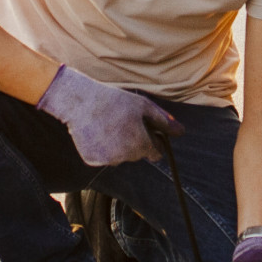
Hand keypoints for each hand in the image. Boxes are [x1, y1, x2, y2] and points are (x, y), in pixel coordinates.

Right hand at [37, 63, 179, 167]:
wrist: (80, 101)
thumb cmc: (115, 101)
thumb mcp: (143, 106)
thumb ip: (164, 122)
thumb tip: (181, 132)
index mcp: (140, 145)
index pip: (155, 154)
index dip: (152, 141)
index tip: (143, 129)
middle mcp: (125, 157)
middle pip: (137, 155)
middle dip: (134, 142)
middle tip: (122, 122)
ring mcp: (107, 160)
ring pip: (119, 157)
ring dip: (117, 146)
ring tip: (108, 125)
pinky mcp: (92, 161)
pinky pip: (103, 158)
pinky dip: (101, 148)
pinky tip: (96, 132)